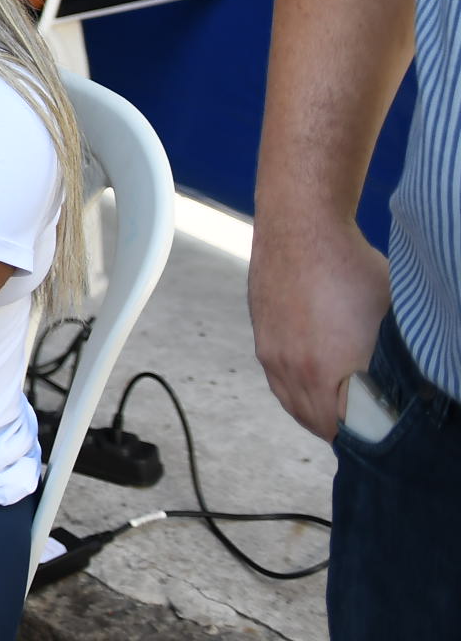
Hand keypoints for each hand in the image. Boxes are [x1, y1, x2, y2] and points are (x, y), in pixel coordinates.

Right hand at [252, 217, 388, 437]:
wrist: (300, 229)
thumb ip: (393, 362)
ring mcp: (275, 358)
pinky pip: (280, 387)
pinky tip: (317, 392)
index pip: (350, 430)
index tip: (388, 442)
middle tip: (372, 435)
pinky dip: (300, 398)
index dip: (370, 440)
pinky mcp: (263, 343)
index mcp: (329, 371)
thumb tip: (408, 388)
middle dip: (347, 434)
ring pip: (297, 409)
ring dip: (321, 418)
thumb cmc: (350, 267)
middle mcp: (296, 371)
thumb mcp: (388, 320)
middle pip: (321, 426)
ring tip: (346, 418)